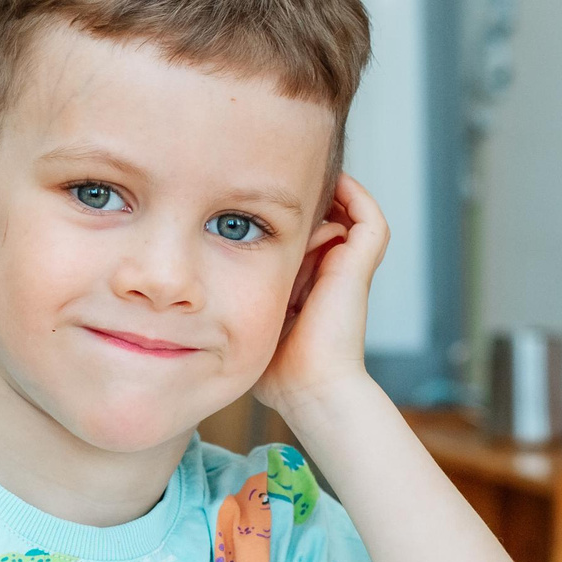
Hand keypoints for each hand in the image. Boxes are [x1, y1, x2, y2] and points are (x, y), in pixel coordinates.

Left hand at [254, 172, 389, 418]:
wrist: (310, 388)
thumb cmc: (277, 370)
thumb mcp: (245, 323)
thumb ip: (231, 302)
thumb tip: (193, 288)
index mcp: (308, 281)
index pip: (299, 234)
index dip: (277, 215)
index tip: (244, 196)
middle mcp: (331, 269)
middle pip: (320, 217)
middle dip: (296, 198)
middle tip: (264, 175)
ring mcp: (349, 266)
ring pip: (346, 210)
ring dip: (323, 191)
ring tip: (293, 174)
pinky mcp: (361, 265)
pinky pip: (368, 217)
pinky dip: (354, 194)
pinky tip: (326, 182)